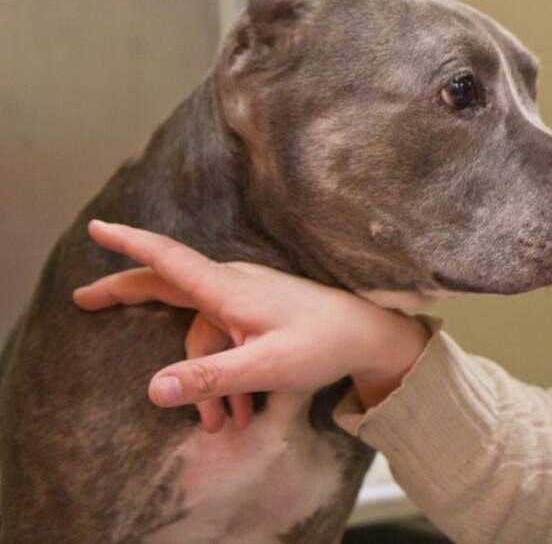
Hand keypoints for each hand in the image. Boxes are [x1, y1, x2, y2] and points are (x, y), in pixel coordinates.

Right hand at [73, 220, 430, 430]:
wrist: (368, 335)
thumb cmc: (323, 345)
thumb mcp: (265, 368)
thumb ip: (209, 378)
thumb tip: (152, 389)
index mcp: (230, 289)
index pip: (170, 260)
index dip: (130, 244)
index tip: (96, 227)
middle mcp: (234, 285)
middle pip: (168, 284)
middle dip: (127, 295)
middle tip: (83, 300)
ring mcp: (246, 296)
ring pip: (202, 334)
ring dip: (207, 382)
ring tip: (227, 424)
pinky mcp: (257, 311)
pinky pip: (224, 340)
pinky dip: (225, 375)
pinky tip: (242, 410)